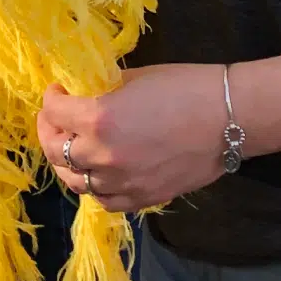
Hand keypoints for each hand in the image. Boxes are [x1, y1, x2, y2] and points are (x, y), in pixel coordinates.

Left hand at [38, 64, 227, 212]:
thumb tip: (87, 94)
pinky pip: (106, 201)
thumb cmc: (187, 87)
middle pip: (56, 151)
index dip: (51, 99)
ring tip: (72, 148)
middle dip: (49, 131)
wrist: (231, 117)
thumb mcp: (135, 78)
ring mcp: (123, 183)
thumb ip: (104, 91)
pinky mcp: (144, 198)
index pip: (55, 112)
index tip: (57, 91)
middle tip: (55, 120)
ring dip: (68, 163)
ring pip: (77, 182)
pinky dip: (96, 187)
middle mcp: (104, 156)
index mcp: (99, 120)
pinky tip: (98, 173)